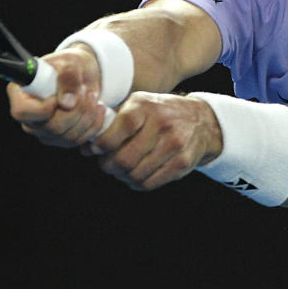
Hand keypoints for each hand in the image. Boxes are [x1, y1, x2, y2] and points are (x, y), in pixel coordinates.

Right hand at [6, 44, 108, 146]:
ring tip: (92, 94)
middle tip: (85, 89)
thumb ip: (68, 76)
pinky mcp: (60, 138)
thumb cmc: (71, 64)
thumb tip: (67, 103)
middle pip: (50, 127)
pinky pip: (79, 139)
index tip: (59, 96)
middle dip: (76, 109)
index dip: (43, 109)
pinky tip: (98, 108)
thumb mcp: (71, 61)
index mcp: (21, 93)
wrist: (83, 74)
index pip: (22, 111)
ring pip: (67, 136)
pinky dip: (93, 124)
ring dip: (87, 115)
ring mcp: (43, 130)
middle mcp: (29, 115)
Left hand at [84, 92, 222, 190]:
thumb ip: (114, 120)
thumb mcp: (139, 105)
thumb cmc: (160, 113)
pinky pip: (150, 183)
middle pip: (125, 158)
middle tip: (105, 165)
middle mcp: (161, 123)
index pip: (118, 130)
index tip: (94, 150)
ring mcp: (174, 144)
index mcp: (145, 105)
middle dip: (108, 166)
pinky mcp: (182, 163)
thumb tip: (86, 145)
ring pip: (136, 174)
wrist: (201, 121)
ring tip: (119, 171)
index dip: (102, 145)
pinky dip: (136, 184)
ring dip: (122, 177)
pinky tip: (134, 176)